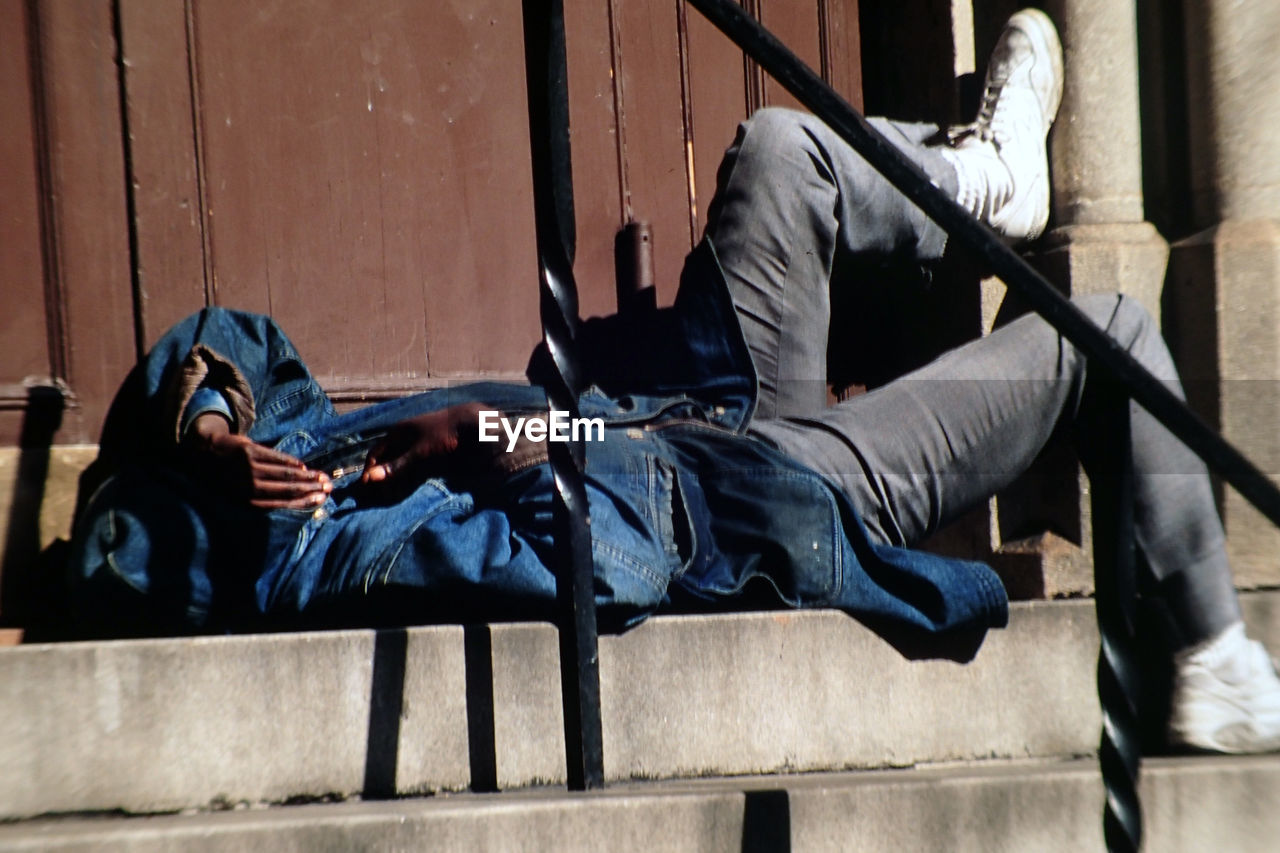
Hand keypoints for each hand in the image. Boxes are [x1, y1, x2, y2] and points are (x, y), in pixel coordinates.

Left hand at [184, 412, 330, 508]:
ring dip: (306, 475)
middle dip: (311, 488)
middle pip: (288, 488)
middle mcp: (248, 486)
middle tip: (328, 487)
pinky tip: (302, 465)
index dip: (304, 501)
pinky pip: (276, 458)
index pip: (283, 502)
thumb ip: (262, 498)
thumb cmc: (224, 478)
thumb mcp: (237, 495)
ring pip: (285, 473)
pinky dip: (291, 462)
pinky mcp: (250, 451)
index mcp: (247, 501)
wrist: (203, 453)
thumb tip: (292, 501)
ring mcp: (249, 468)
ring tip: (321, 477)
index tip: (321, 499)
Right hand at [361, 402, 486, 485]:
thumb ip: (397, 465)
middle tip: (379, 496)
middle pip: (387, 460)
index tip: (366, 487)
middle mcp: (404, 437)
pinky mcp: (427, 451)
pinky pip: (411, 465)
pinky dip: (407, 477)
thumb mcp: (419, 451)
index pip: (376, 452)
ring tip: (391, 495)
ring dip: (394, 479)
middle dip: (382, 477)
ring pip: (399, 464)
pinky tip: (407, 488)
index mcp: (398, 432)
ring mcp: (416, 443)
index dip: (370, 469)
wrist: (470, 423)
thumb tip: (372, 478)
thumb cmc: (443, 433)